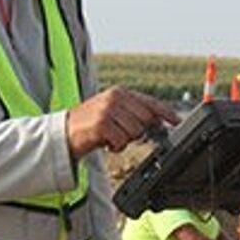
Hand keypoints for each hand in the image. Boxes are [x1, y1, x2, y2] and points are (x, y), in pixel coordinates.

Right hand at [65, 86, 179, 158]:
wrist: (62, 133)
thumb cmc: (88, 125)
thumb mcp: (111, 112)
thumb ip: (132, 113)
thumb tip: (156, 121)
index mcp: (120, 93)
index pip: (150, 102)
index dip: (166, 112)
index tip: (177, 121)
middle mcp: (115, 98)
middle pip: (146, 119)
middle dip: (137, 131)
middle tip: (121, 133)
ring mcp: (108, 110)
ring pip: (135, 132)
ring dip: (124, 140)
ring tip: (110, 137)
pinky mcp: (102, 124)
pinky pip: (121, 141)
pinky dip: (115, 147)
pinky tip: (105, 142)